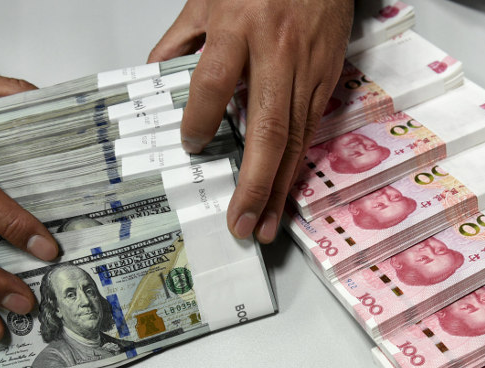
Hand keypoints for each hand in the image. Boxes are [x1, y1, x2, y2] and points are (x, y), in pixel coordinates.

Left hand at [149, 0, 353, 242]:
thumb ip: (180, 38)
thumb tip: (157, 77)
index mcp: (238, 26)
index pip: (213, 83)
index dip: (199, 120)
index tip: (191, 145)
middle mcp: (277, 53)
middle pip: (266, 129)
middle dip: (253, 183)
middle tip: (241, 222)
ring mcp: (308, 70)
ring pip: (294, 139)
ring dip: (279, 187)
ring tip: (265, 223)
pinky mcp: (328, 80)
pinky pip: (310, 131)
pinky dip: (296, 166)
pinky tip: (285, 191)